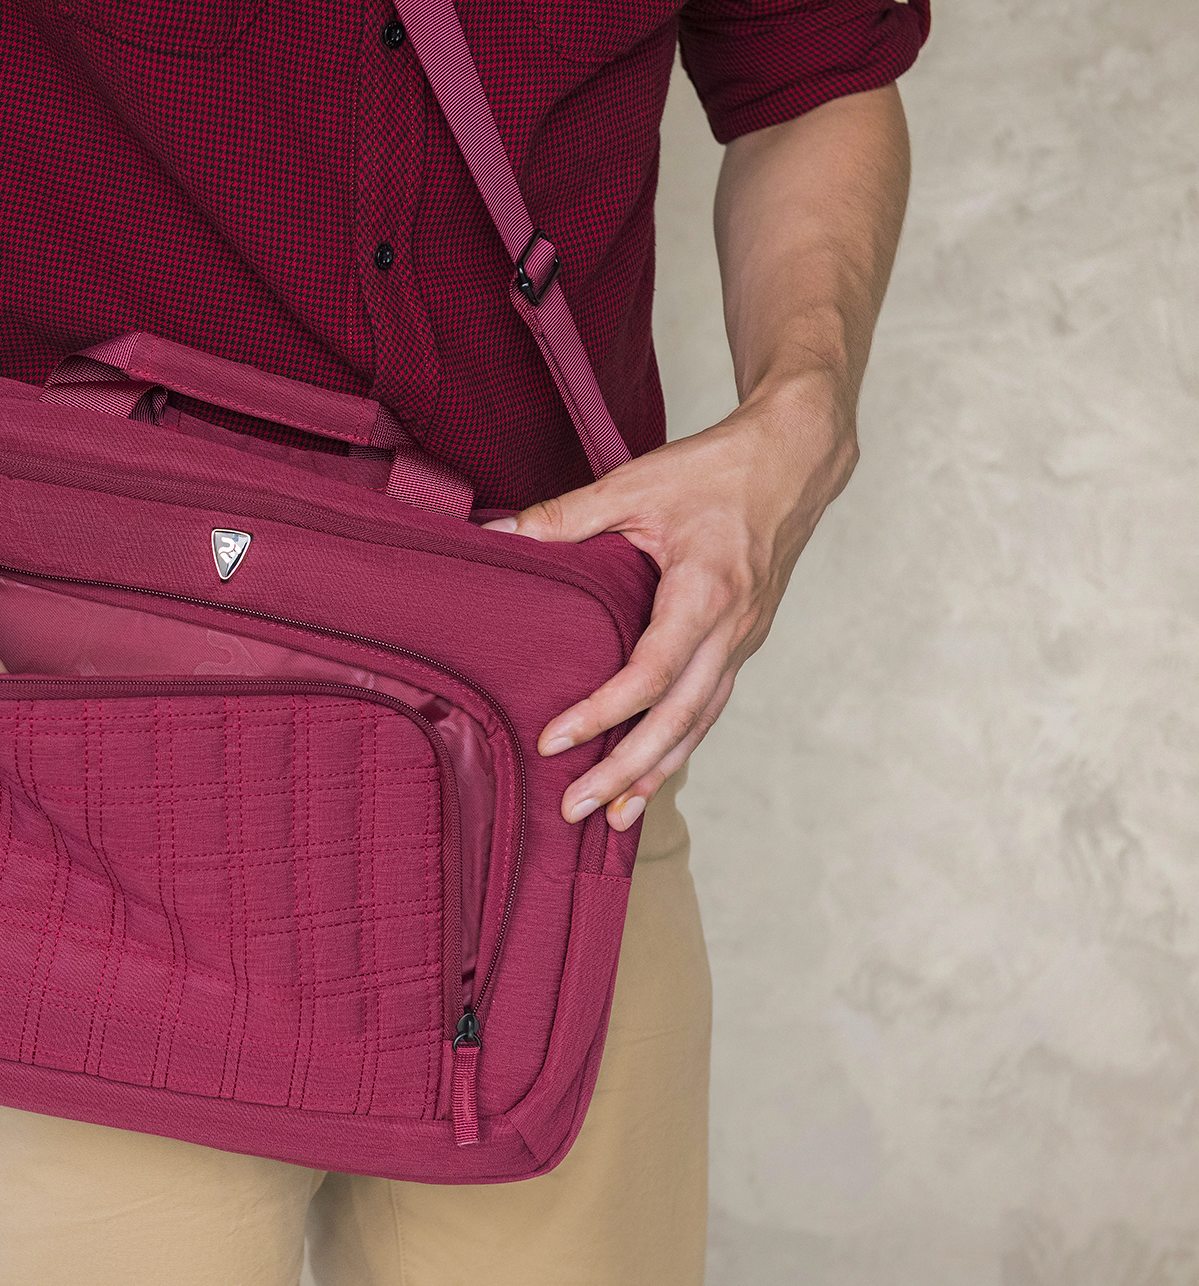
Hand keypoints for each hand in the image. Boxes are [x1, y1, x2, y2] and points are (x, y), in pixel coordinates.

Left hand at [483, 373, 856, 830]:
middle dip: (627, 770)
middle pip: (678, 719)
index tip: (554, 739)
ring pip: (699, 723)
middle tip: (576, 808)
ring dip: (657, 773)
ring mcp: (743, 640)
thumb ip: (566, 515)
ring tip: (613, 819)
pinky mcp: (743, 643)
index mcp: (706, 590)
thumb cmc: (718, 468)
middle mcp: (732, 627)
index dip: (602, 712)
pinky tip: (651, 776)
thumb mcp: (637, 482)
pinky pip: (708, 707)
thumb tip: (496, 535)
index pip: (651, 672)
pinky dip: (679, 747)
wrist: (795, 459)